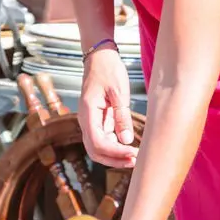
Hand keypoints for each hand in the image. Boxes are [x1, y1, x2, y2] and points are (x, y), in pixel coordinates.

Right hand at [78, 48, 137, 168]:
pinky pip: (102, 139)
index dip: (115, 152)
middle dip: (113, 159)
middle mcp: (85, 120)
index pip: (97, 142)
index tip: (133, 153)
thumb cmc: (109, 70)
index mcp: (88, 112)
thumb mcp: (119, 91)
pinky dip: (114, 147)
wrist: (100, 57)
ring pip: (97, 148)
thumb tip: (126, 141)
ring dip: (114, 156)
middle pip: (94, 150)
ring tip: (134, 157)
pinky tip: (128, 147)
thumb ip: (121, 116)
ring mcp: (90, 121)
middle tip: (134, 161)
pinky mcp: (97, 120)